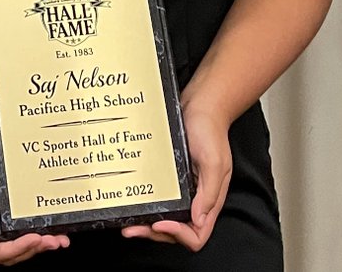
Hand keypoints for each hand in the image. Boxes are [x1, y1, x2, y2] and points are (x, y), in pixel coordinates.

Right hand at [0, 128, 68, 263]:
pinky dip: (30, 234)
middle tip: (52, 241)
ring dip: (33, 246)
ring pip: (11, 245)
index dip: (15, 249)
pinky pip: (13, 231)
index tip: (35, 239)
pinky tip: (46, 231)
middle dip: (30, 250)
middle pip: (4, 253)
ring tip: (55, 240)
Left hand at [120, 104, 231, 250]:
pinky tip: (131, 201)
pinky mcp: (169, 179)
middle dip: (154, 234)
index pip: (197, 234)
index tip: (161, 223)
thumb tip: (198, 219)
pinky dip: (145, 205)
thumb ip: (209, 193)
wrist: (199, 106)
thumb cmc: (209, 130)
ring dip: (146, 224)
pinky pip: (158, 199)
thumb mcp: (214, 161)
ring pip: (165, 218)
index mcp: (208, 200)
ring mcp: (181, 190)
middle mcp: (195, 199)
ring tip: (127, 223)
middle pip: (176, 231)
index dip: (179, 235)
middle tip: (131, 229)